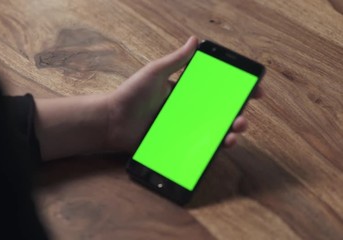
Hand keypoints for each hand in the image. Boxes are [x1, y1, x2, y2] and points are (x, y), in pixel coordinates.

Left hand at [106, 36, 262, 151]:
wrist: (112, 122)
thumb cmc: (131, 95)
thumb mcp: (155, 73)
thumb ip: (176, 60)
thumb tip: (194, 40)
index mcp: (184, 91)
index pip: (215, 89)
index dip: (236, 89)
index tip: (253, 89)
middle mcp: (186, 109)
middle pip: (219, 111)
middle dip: (237, 113)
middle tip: (242, 116)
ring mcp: (182, 127)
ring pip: (213, 130)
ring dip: (229, 131)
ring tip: (235, 131)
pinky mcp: (176, 143)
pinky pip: (199, 145)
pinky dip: (214, 145)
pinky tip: (222, 145)